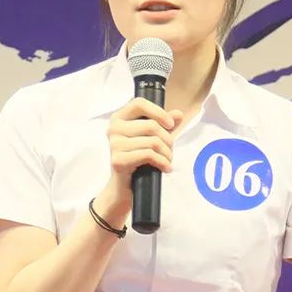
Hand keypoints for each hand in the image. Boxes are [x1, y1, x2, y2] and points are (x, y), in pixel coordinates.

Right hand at [96, 99, 182, 219]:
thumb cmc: (138, 160)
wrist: (124, 187)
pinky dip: (162, 162)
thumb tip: (178, 114)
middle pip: (151, 125)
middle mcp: (113, 128)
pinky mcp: (118, 160)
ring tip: (167, 160)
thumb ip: (165, 125)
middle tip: (170, 151)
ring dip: (167, 153)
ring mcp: (114, 144)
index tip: (170, 125)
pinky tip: (165, 167)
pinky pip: (148, 155)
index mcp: (119, 118)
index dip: (158, 112)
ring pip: (152, 141)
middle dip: (167, 139)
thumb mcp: (153, 139)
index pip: (139, 103)